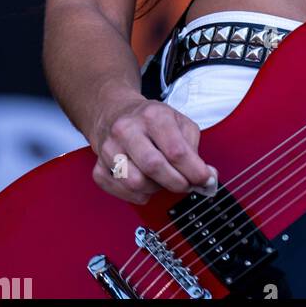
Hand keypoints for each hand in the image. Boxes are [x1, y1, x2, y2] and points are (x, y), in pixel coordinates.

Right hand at [90, 84, 218, 204]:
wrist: (114, 112)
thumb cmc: (150, 119)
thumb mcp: (178, 121)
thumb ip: (194, 148)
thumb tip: (207, 177)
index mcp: (153, 115)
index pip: (175, 150)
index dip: (194, 171)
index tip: (205, 180)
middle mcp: (127, 130)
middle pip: (154, 167)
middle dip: (176, 183)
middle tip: (186, 185)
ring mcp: (109, 149)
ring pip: (135, 183)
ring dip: (155, 189)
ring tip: (162, 180)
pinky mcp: (98, 167)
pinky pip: (120, 191)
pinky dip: (137, 194)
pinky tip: (145, 182)